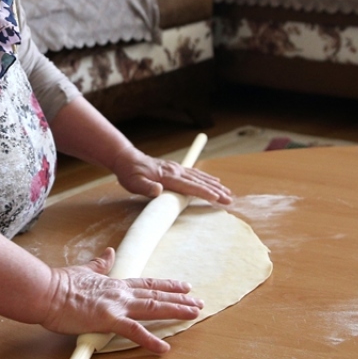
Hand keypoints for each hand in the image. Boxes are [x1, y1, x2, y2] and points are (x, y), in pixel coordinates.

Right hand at [40, 248, 202, 352]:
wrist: (46, 291)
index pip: (147, 283)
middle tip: (199, 302)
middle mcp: (121, 293)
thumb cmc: (59, 284)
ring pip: (153, 307)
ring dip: (175, 310)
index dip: (167, 285)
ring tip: (194, 314)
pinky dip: (150, 340)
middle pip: (157, 295)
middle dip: (180, 299)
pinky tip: (164, 348)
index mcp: (115, 283)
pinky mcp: (108, 320)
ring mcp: (116, 305)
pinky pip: (134, 331)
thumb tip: (110, 252)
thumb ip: (99, 263)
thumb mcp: (84, 269)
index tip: (184, 286)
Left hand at [111, 146, 233, 204]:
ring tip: (228, 192)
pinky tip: (215, 181)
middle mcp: (176, 171)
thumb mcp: (133, 182)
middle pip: (200, 182)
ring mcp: (177, 169)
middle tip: (229, 200)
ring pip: (200, 177)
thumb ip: (146, 187)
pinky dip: (207, 178)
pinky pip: (196, 174)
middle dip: (216, 191)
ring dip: (215, 185)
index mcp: (168, 176)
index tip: (216, 197)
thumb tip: (157, 190)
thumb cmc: (130, 173)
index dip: (203, 192)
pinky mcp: (176, 169)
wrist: (127, 158)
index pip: (189, 186)